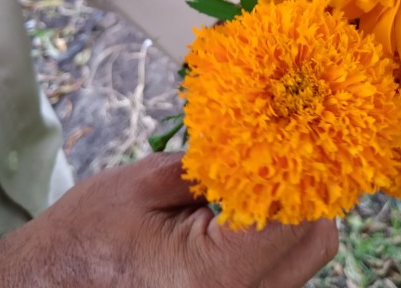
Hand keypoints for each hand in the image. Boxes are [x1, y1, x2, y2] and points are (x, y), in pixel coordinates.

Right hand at [0, 152, 338, 286]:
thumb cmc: (85, 239)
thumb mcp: (146, 182)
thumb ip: (216, 164)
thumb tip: (269, 137)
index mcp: (209, 276)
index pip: (290, 215)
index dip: (297, 164)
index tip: (289, 128)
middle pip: (314, 241)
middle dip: (304, 188)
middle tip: (276, 147)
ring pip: (306, 256)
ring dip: (293, 211)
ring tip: (258, 174)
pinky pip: (283, 269)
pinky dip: (277, 235)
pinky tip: (247, 207)